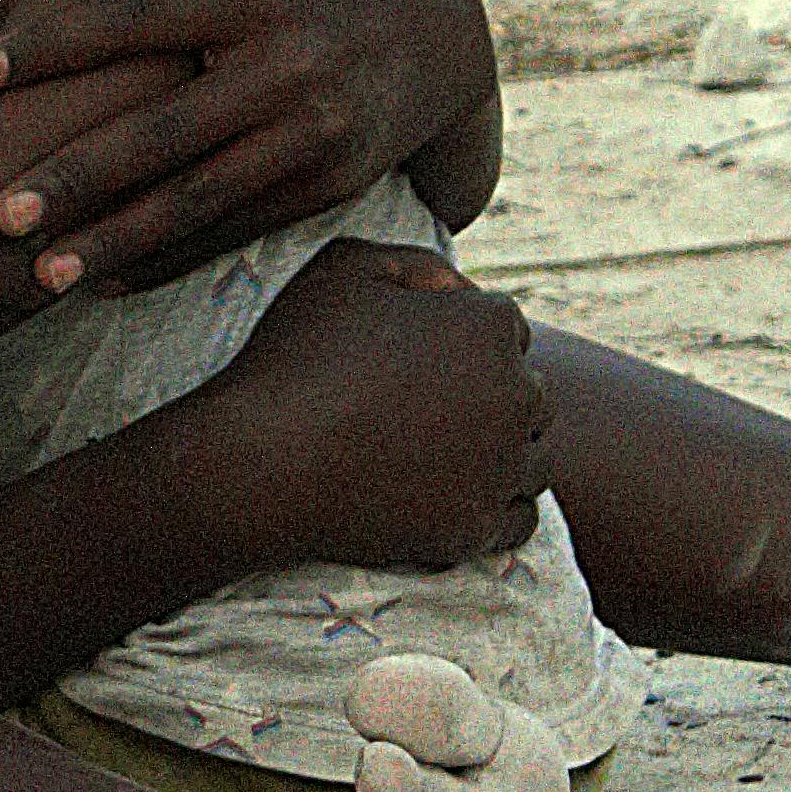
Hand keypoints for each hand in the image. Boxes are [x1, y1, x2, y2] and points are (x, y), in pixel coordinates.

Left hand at [0, 0, 497, 293]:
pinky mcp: (325, 188)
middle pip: (162, 132)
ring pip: (197, 200)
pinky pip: (235, 230)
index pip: (140, 17)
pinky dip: (171, 259)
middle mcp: (287, 75)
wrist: (456, 37)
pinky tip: (109, 281)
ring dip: (117, 241)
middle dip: (76, 178)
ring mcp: (310, 140)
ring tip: (44, 275)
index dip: (57, 44)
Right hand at [189, 237, 545, 573]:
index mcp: (491, 327)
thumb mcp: (344, 269)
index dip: (459, 341)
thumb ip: (416, 263)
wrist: (259, 463)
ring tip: (436, 458)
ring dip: (499, 457)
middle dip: (488, 398)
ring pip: (531, 458)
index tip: (414, 362)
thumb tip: (459, 288)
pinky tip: (455, 499)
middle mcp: (516, 395)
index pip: (505, 329)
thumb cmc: (295, 357)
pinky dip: (496, 511)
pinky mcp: (477, 528)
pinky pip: (520, 520)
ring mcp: (502, 469)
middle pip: (527, 393)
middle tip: (422, 412)